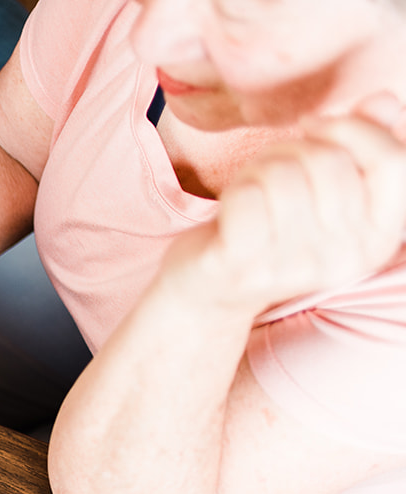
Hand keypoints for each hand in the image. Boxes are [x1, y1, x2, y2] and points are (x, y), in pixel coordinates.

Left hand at [171, 93, 405, 316]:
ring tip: (252, 190)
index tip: (315, 127)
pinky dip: (234, 191)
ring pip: (285, 174)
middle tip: (272, 169)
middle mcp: (345, 259)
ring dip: (259, 168)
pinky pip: (248, 197)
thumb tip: (384, 101)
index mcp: (378, 238)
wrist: (211, 287)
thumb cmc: (272, 224)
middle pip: (330, 161)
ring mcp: (295, 268)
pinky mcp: (246, 269)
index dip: (353, 129)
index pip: (393, 162)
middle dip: (293, 148)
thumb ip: (363, 142)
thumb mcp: (324, 184)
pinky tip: (230, 211)